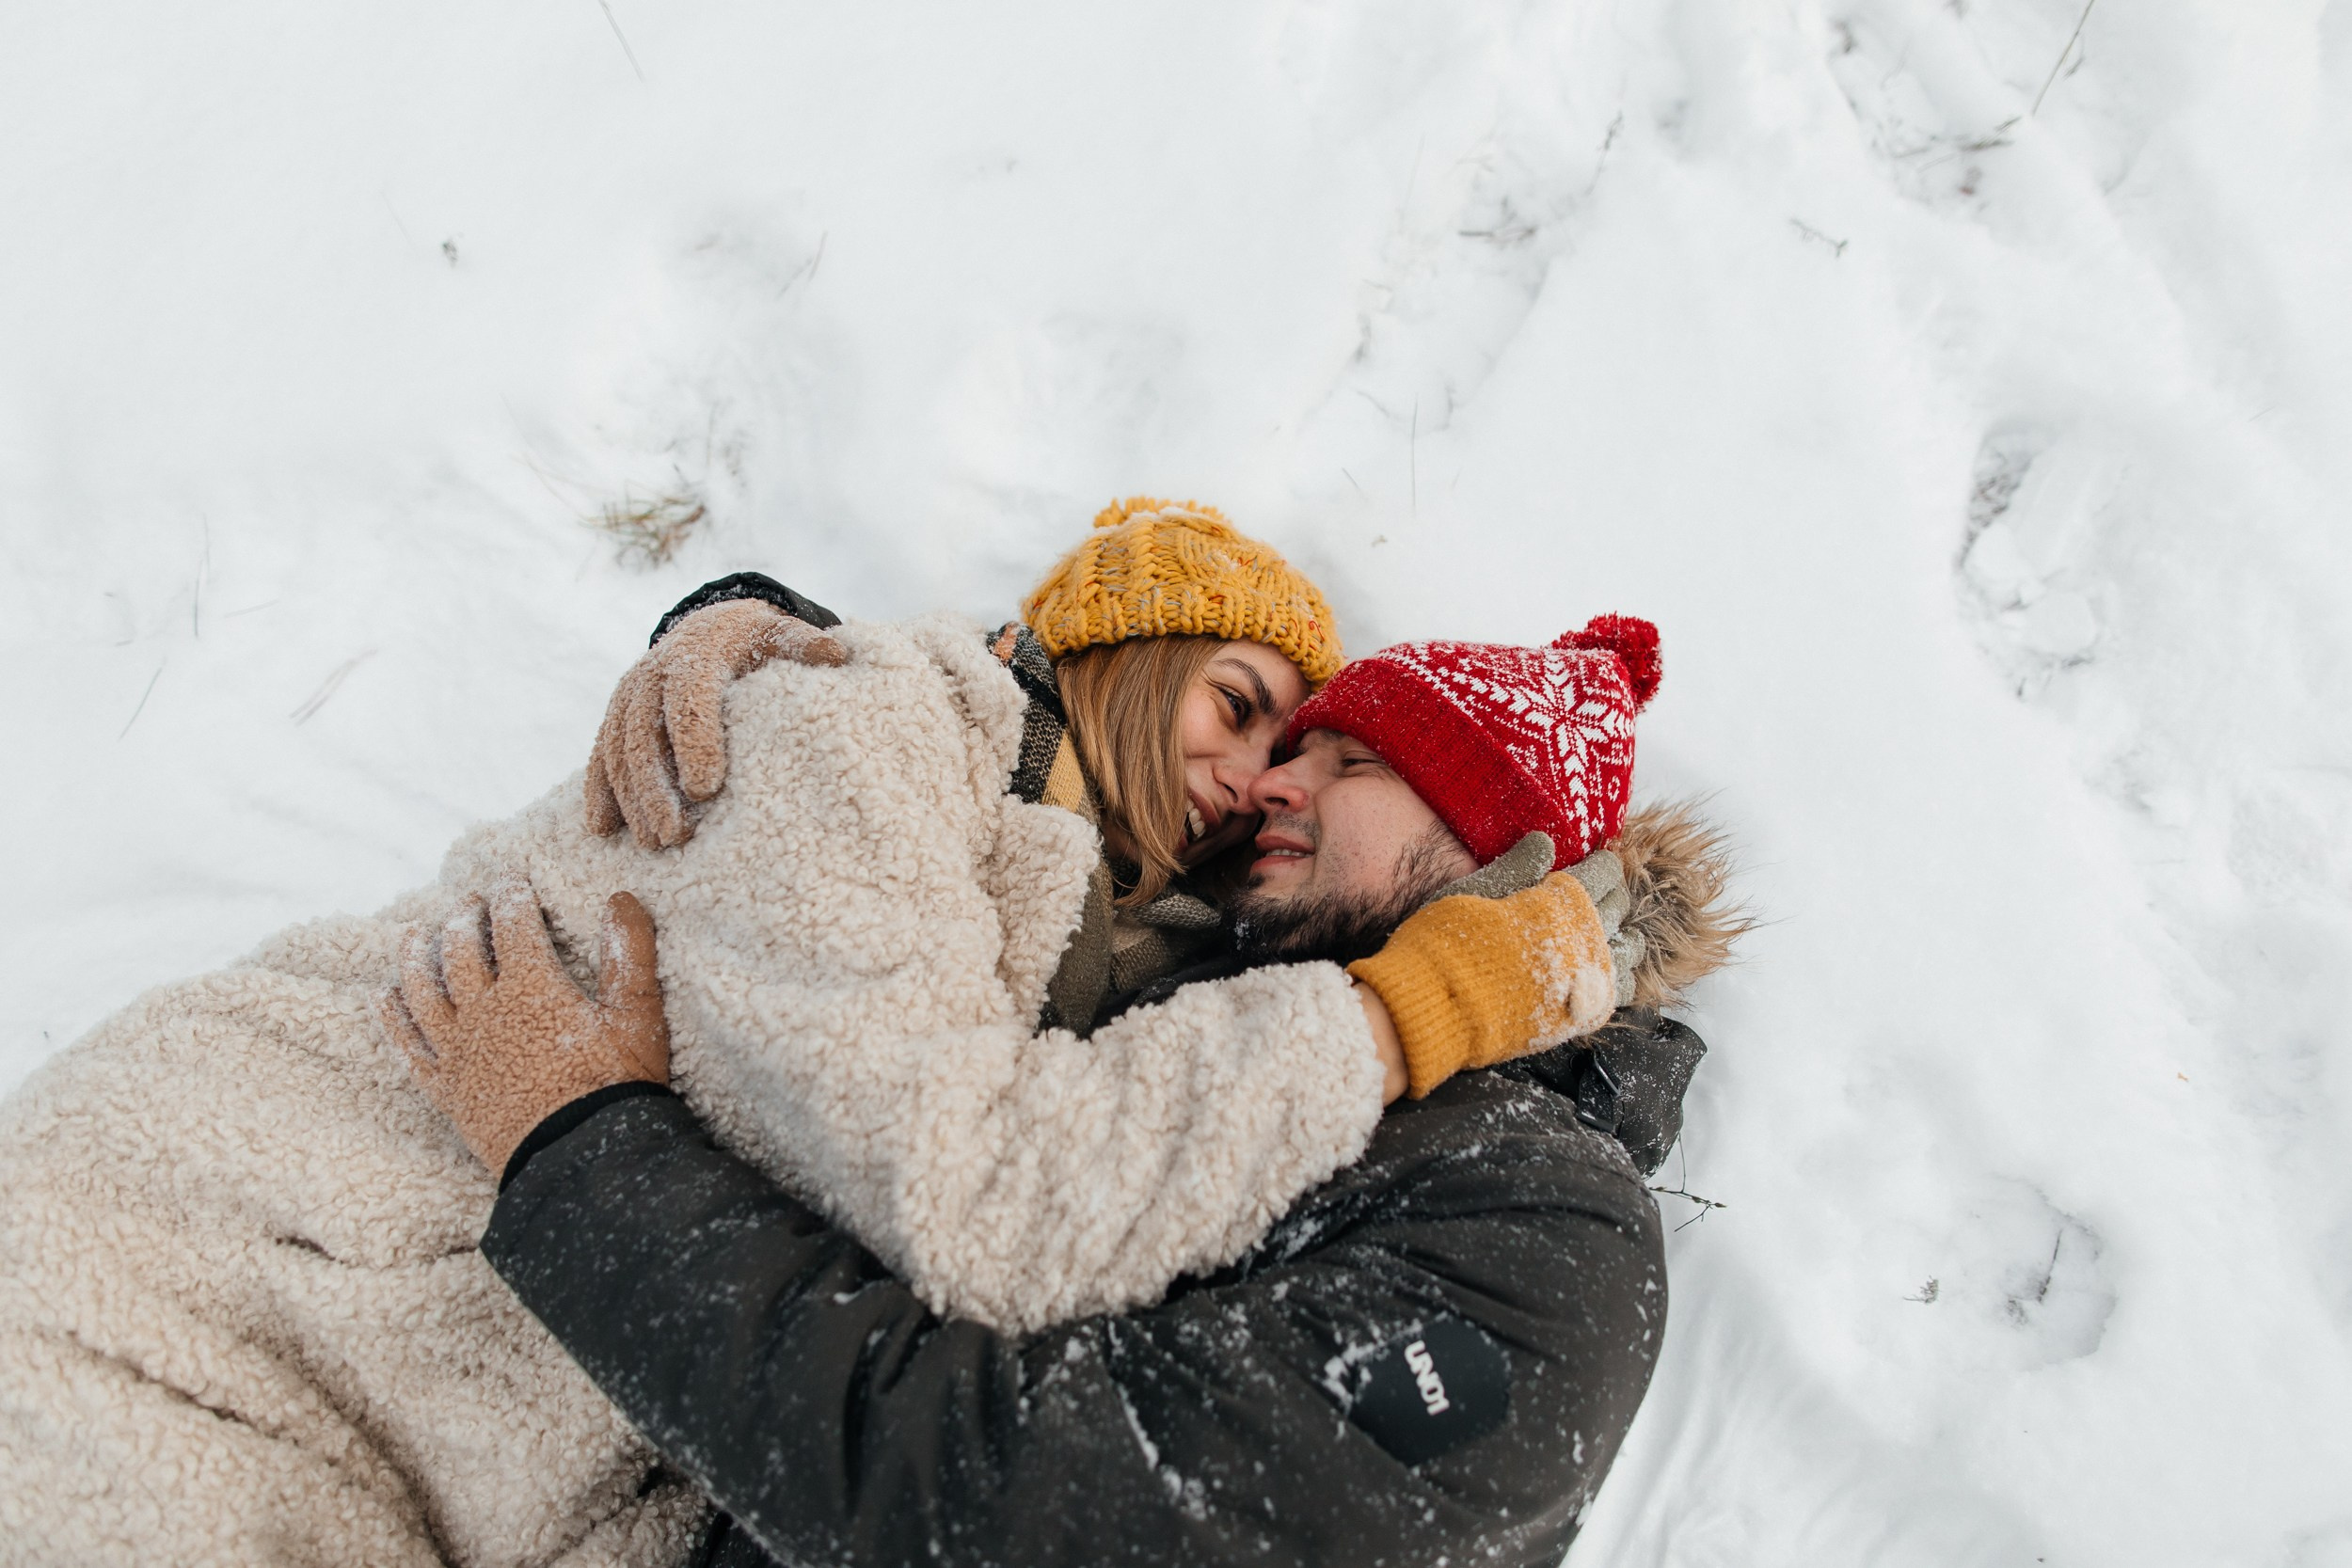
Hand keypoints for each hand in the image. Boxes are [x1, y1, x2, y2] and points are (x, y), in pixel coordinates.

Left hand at [380, 881, 669, 1174]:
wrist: (578, 1159)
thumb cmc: (614, 1086)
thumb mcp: (637, 1016)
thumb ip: (629, 953)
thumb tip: (621, 899)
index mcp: (531, 986)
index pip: (513, 924)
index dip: (511, 895)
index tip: (510, 879)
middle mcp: (484, 1011)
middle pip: (461, 950)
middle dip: (464, 917)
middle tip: (467, 901)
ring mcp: (458, 1049)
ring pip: (424, 990)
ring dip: (416, 956)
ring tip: (414, 933)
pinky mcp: (446, 1087)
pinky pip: (408, 1044)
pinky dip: (393, 1016)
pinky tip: (385, 996)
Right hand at [584, 599, 846, 848]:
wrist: (704, 630)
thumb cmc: (750, 642)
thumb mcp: (777, 634)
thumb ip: (803, 643)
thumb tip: (836, 652)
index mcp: (693, 656)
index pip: (689, 700)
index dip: (694, 743)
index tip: (706, 789)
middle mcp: (650, 677)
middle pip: (645, 736)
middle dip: (657, 788)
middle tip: (676, 834)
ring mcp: (625, 700)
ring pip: (619, 753)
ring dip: (632, 800)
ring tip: (654, 844)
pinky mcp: (613, 721)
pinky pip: (599, 757)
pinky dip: (599, 793)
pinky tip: (603, 830)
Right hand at [1345, 869, 1614, 1099]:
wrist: (1436, 1008)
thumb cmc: (1448, 942)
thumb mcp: (1476, 890)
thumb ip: (1517, 866)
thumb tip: (1546, 841)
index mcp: (1563, 903)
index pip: (1603, 872)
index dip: (1600, 864)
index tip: (1592, 862)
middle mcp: (1585, 940)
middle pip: (1617, 907)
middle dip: (1610, 895)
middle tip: (1598, 892)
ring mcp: (1585, 981)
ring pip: (1630, 951)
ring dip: (1622, 936)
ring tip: (1609, 933)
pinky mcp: (1579, 1016)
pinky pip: (1617, 992)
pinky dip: (1617, 976)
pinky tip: (1604, 973)